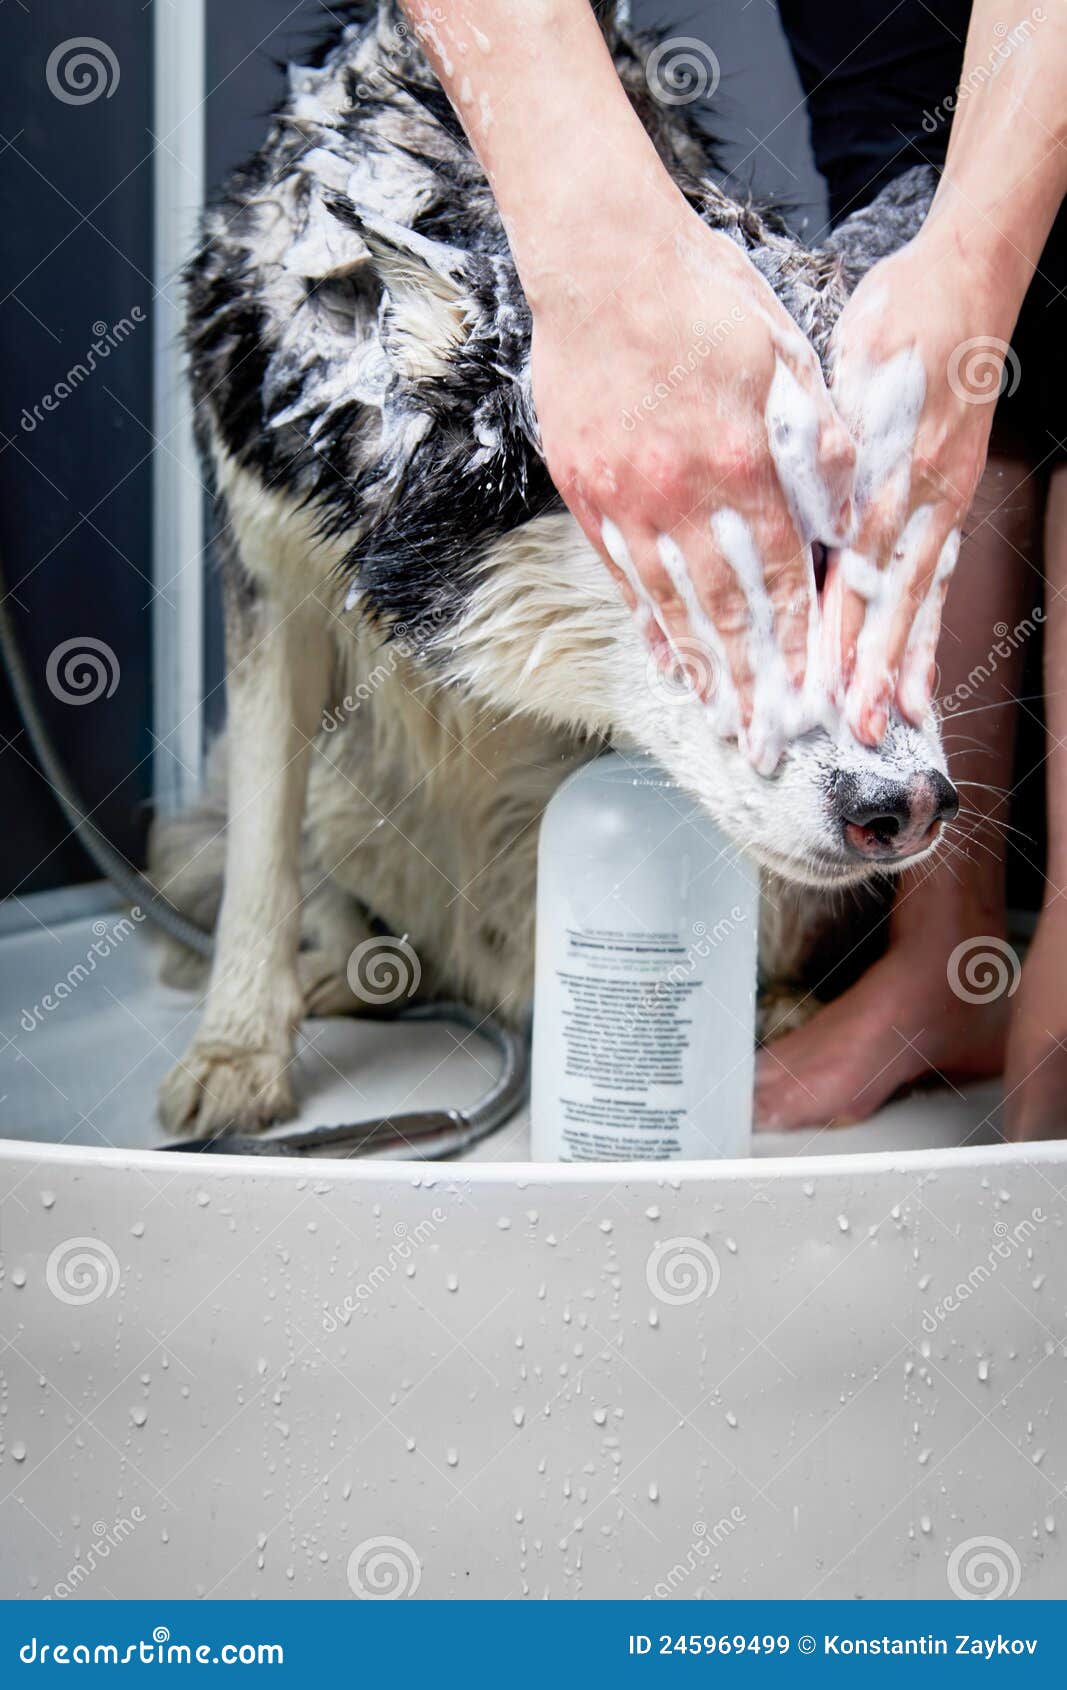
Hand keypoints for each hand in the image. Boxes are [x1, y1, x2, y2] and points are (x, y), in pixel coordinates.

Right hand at [529, 198, 854, 772]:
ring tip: (718, 719)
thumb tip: (842, 514)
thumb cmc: (700, 300)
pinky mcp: (586, 491)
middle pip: (724, 610)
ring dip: (699, 669)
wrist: (599, 262)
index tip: (810, 699)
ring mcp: (626, 499)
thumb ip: (817, 440)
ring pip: (670, 603)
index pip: (779, 578)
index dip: (797, 646)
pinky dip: (645, 622)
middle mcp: (681, 496)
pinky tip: (663, 659)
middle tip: (766, 743)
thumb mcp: (784, 354)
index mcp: (742, 463)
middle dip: (750, 685)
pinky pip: (620, 574)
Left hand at [825, 228, 1009, 742]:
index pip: (859, 563)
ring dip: (906, 660)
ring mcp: (943, 497)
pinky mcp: (951, 496)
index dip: (841, 624)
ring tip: (896, 720)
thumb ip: (830, 442)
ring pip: (921, 593)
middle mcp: (923, 491)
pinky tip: (918, 671)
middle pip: (893, 593)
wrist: (966, 278)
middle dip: (873, 665)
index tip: (819, 678)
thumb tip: (806, 509)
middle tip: (855, 727)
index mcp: (892, 464)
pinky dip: (926, 626)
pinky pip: (937, 574)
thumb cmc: (897, 316)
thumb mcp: (849, 365)